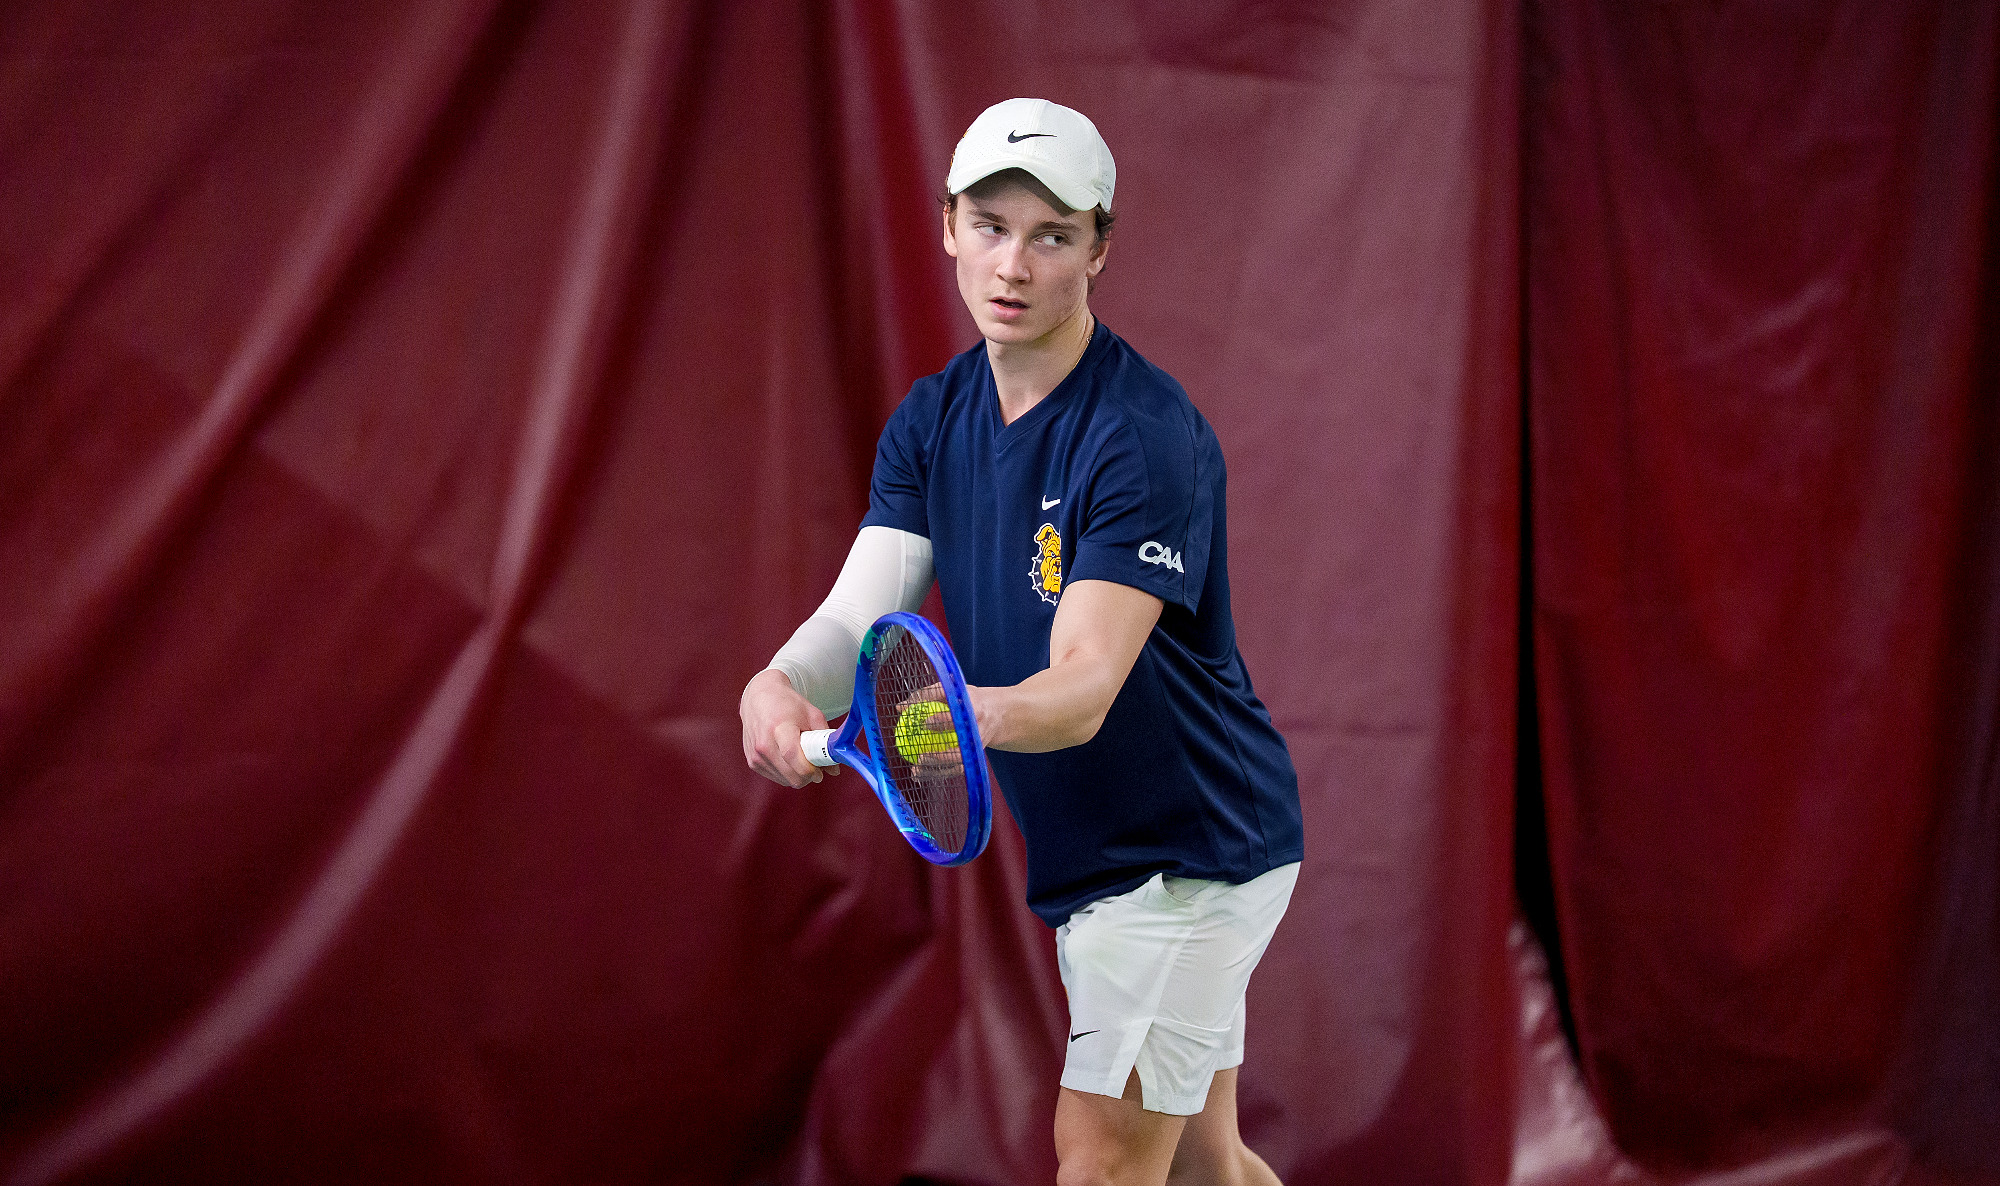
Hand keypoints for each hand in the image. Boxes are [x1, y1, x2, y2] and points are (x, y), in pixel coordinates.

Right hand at [740, 668, 840, 787]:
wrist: (759, 697)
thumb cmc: (787, 704)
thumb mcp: (812, 715)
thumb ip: (825, 741)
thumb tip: (835, 769)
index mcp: (779, 728)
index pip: (793, 756)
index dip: (810, 770)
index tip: (820, 771)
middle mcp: (763, 744)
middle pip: (791, 776)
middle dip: (808, 776)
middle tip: (814, 764)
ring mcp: (755, 755)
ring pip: (785, 781)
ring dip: (797, 775)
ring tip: (800, 756)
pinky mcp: (752, 762)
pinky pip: (776, 778)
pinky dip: (786, 773)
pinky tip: (788, 758)